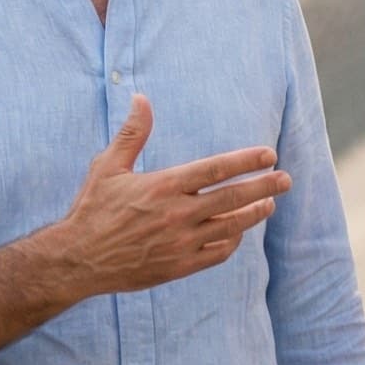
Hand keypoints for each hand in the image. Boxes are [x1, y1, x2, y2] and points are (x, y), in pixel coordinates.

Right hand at [53, 96, 288, 296]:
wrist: (77, 260)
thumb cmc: (92, 209)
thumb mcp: (108, 166)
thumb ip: (132, 134)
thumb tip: (141, 98)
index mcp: (163, 186)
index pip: (216, 169)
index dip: (246, 161)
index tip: (269, 155)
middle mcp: (177, 214)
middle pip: (233, 197)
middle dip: (264, 187)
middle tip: (287, 179)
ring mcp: (180, 243)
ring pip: (230, 227)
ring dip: (254, 214)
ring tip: (270, 204)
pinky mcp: (178, 266)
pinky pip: (216, 254)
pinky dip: (232, 242)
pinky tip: (238, 233)